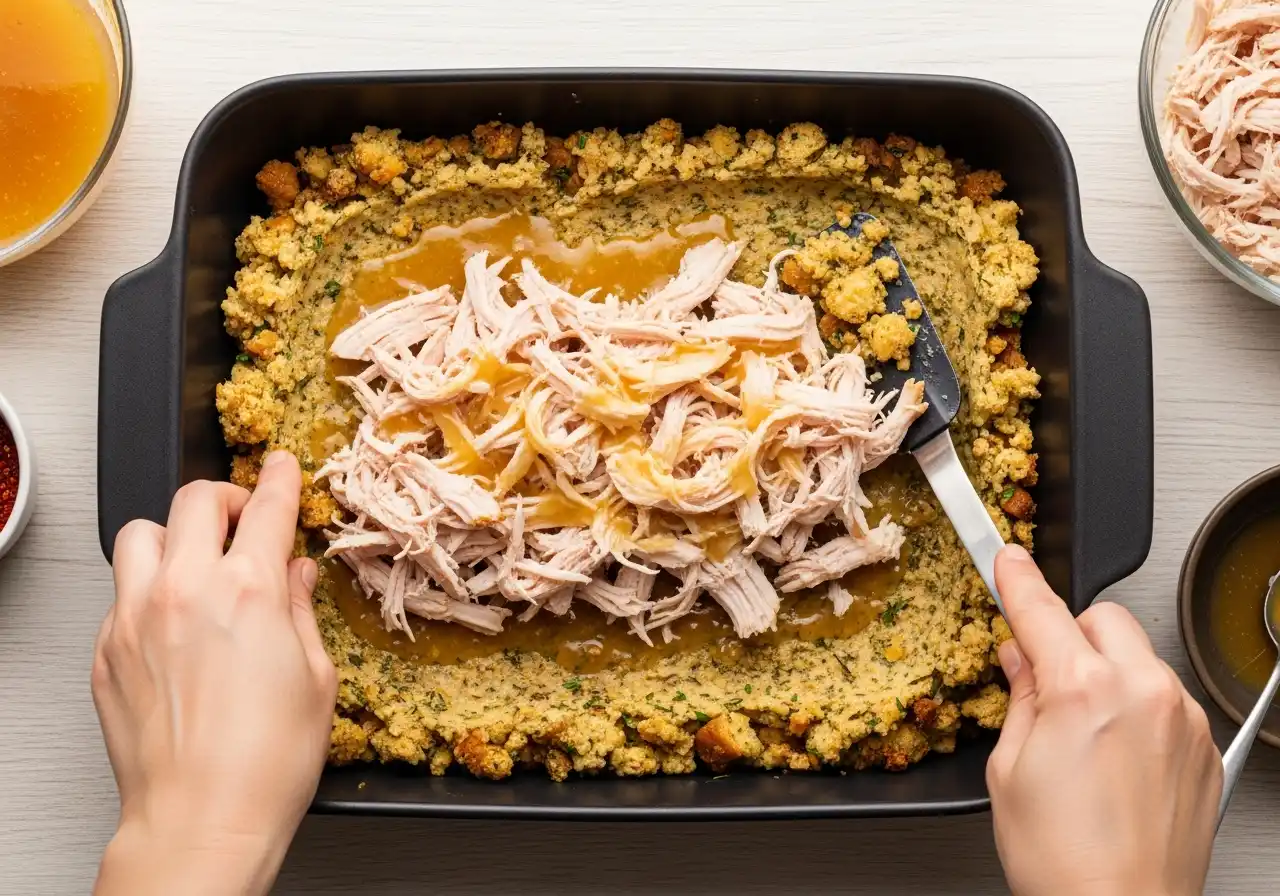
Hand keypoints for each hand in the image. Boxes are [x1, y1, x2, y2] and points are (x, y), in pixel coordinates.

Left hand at [92, 452, 336, 895]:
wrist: (201, 820)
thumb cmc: (266, 763)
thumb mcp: (316, 677)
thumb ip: (301, 611)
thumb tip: (296, 576)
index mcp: (250, 590)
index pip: (268, 506)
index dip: (282, 478)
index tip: (284, 467)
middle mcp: (186, 590)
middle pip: (197, 500)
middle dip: (227, 497)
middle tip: (244, 517)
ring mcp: (135, 618)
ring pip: (141, 533)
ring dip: (174, 536)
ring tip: (194, 561)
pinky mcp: (105, 651)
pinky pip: (119, 592)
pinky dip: (145, 589)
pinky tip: (170, 622)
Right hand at [988, 544, 1220, 895]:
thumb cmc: (1063, 861)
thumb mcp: (1009, 770)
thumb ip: (1020, 697)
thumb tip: (1022, 659)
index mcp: (1083, 691)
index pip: (1041, 608)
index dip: (1016, 578)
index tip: (1006, 558)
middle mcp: (1143, 692)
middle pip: (1102, 618)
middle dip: (1070, 633)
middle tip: (1043, 676)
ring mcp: (1180, 719)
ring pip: (1138, 656)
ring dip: (1106, 671)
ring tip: (1080, 735)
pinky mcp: (1202, 747)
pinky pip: (1164, 697)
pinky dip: (1136, 707)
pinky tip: (1112, 756)